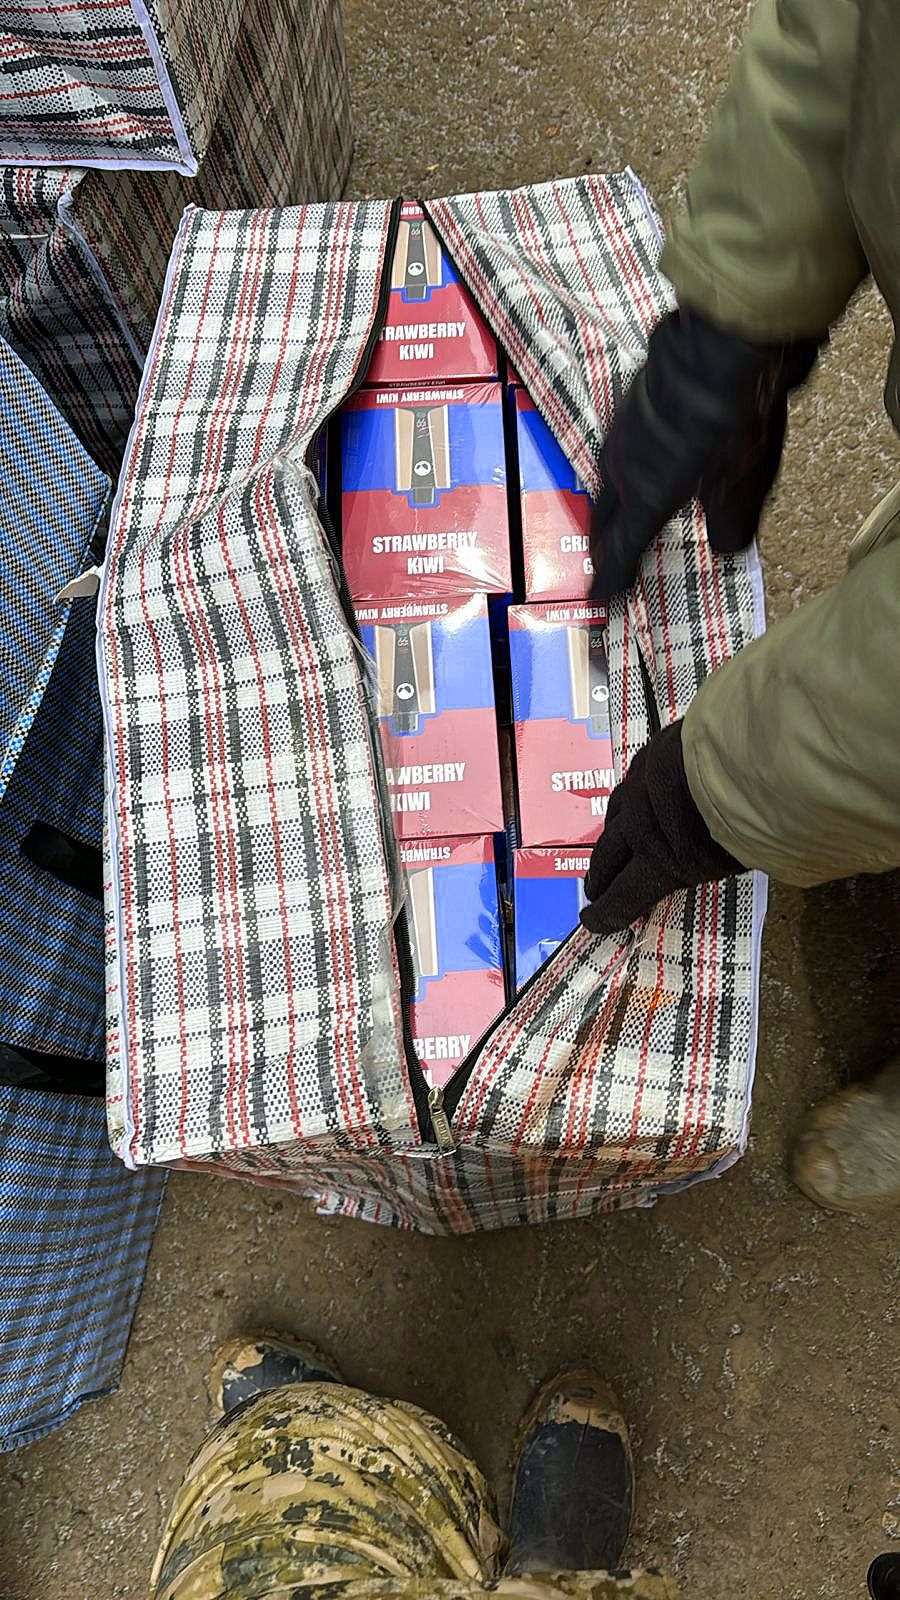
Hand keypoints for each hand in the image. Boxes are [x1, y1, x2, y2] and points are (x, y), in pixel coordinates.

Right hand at [580, 720, 742, 935]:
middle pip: (608, 856)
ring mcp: (641, 786)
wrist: (747, 752)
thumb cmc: (750, 814)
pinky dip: (627, 800)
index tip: (593, 921)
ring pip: (613, 815)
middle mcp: (639, 824)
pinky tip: (632, 799)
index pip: (622, 896)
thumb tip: (714, 868)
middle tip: (596, 890)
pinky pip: (629, 782)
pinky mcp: (650, 754)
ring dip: (609, 836)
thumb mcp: (735, 859)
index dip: (606, 913)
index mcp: (658, 860)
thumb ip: (710, 866)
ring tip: (609, 847)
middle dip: (600, 877)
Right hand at [590, 310, 818, 599]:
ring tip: (612, 521)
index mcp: (645, 496)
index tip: (598, 604)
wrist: (723, 339)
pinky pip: (621, 448)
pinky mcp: (635, 402)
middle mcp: (624, 467)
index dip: (610, 579)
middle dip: (603, 547)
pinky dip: (624, 470)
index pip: (621, 549)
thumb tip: (725, 547)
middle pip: (604, 518)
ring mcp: (624, 430)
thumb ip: (732, 522)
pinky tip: (635, 464)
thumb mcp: (744, 481)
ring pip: (608, 480)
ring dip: (608, 506)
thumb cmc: (733, 416)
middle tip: (601, 568)